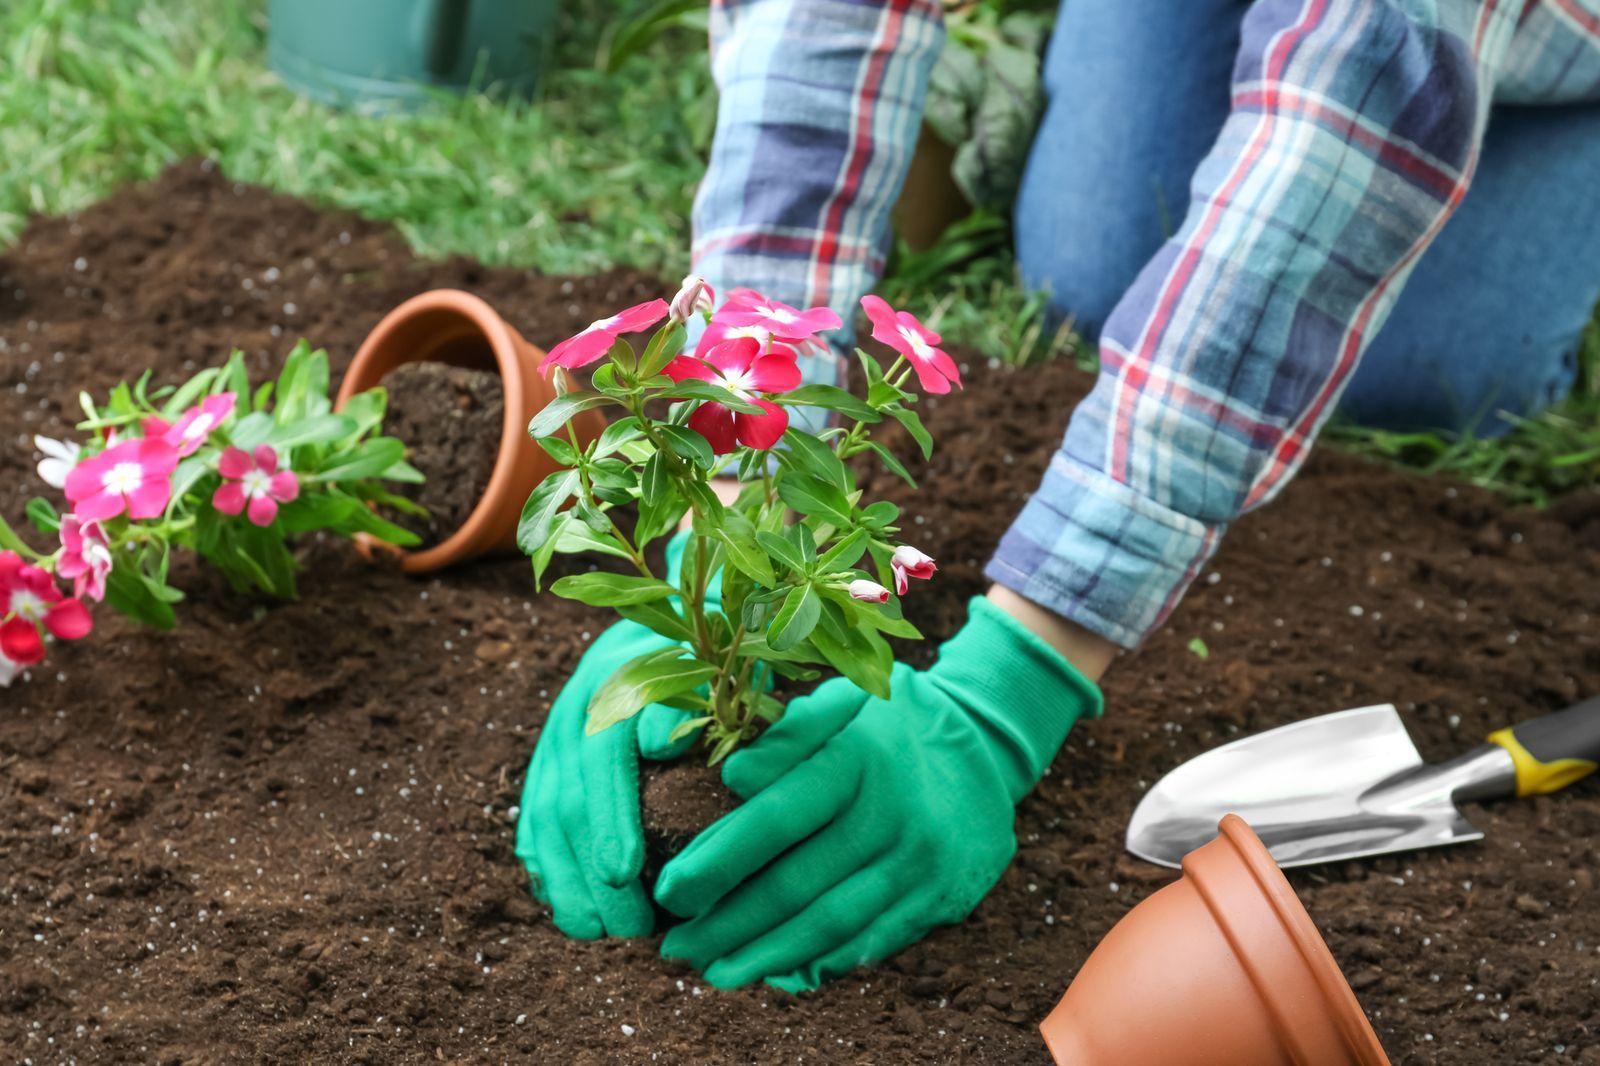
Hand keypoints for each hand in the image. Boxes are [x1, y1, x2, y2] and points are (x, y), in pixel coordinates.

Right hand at [515, 534, 702, 937]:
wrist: (652, 621)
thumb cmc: (697, 654)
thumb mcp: (700, 661)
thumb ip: (685, 700)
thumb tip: (660, 745)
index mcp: (611, 692)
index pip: (602, 763)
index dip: (609, 819)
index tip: (625, 873)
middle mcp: (571, 720)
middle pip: (568, 803)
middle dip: (590, 871)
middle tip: (627, 925)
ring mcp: (551, 746)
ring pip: (543, 821)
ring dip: (566, 882)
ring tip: (595, 932)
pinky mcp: (544, 769)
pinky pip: (532, 825)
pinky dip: (546, 871)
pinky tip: (567, 911)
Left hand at [654, 596, 1102, 989]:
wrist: (987, 747)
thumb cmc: (890, 723)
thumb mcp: (844, 701)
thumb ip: (789, 734)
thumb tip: (735, 776)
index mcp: (858, 756)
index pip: (778, 817)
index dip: (719, 860)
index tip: (670, 891)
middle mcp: (893, 812)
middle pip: (798, 883)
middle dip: (729, 923)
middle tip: (676, 946)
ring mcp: (921, 861)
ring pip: (832, 923)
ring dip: (767, 954)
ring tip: (715, 971)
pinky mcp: (942, 897)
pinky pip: (873, 940)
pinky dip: (822, 960)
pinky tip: (778, 969)